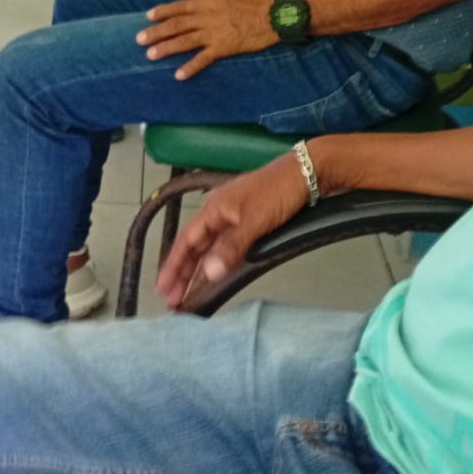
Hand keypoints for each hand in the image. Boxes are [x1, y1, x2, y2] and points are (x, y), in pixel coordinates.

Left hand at [137, 0, 274, 79]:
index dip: (163, 12)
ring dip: (166, 48)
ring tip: (150, 55)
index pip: (180, 7)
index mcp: (208, 2)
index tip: (148, 16)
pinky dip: (190, 67)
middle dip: (156, 32)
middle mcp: (207, 17)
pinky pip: (203, 58)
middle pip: (176, 25)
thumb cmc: (256, 2)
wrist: (273, 16)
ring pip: (184, 41)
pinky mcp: (224, 48)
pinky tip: (178, 75)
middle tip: (138, 39)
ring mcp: (214, 33)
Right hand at [156, 153, 308, 307]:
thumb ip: (231, 247)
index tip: (163, 289)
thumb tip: (208, 274)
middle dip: (183, 273)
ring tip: (188, 294)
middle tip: (173, 300)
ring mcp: (236, 218)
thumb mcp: (254, 220)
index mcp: (214, 208)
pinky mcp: (252, 224)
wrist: (309, 172)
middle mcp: (221, 213)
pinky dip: (218, 262)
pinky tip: (216, 274)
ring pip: (211, 248)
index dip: (174, 265)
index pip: (186, 240)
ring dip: (199, 270)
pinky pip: (227, 247)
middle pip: (196, 246)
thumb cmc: (279, 191)